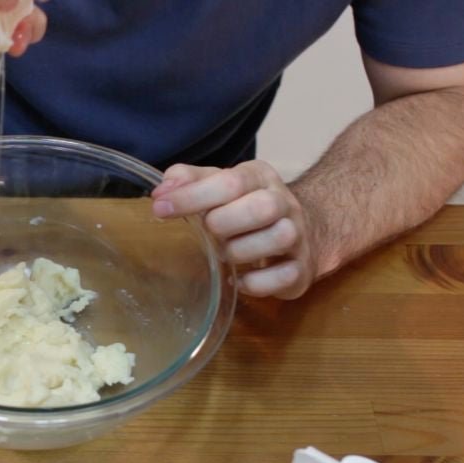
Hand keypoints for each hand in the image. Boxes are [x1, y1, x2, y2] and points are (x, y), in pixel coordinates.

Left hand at [151, 160, 317, 298]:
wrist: (299, 230)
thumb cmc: (244, 206)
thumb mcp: (218, 184)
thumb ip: (189, 181)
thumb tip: (162, 190)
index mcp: (259, 177)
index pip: (230, 181)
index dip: (192, 196)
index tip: (160, 208)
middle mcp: (284, 202)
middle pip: (262, 207)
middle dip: (224, 223)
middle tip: (208, 232)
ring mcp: (298, 236)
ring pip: (279, 238)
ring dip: (240, 252)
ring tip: (224, 255)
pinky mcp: (302, 269)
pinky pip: (283, 277)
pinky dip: (256, 283)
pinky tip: (239, 280)